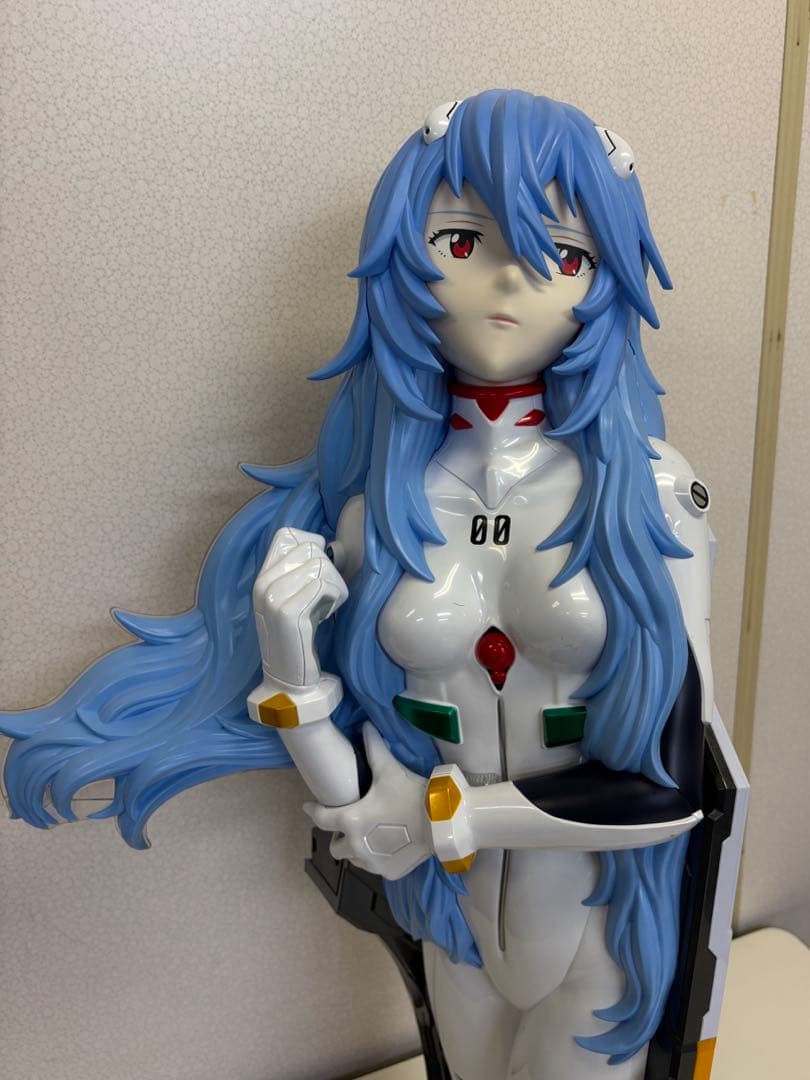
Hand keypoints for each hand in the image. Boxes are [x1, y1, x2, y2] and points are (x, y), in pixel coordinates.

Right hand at [252, 527, 347, 686]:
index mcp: (262, 577)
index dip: (312, 547)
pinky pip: (322, 585)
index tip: (318, 572)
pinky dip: (334, 598)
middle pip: (310, 549)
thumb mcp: (292, 598)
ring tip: (326, 606)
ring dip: (334, 585)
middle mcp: (262, 584)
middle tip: (324, 596)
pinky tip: (327, 615)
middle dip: (328, 569)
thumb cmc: (299, 635)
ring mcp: (272, 598)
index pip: (286, 536)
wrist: (289, 678)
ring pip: (319, 565)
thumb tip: (329, 545)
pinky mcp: (288, 613)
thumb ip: (300, 571)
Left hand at [303, 724, 431, 880]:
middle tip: (349, 825)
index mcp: (350, 821)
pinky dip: (375, 858)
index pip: (322, 819)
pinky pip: (374, 866)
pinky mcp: (388, 872)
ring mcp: (372, 862)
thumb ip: (373, 749)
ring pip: (353, 859)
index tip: (308, 807)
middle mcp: (355, 846)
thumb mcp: (389, 770)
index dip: (313, 810)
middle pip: (335, 847)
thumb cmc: (411, 795)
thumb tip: (365, 726)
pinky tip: (386, 847)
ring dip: (356, 848)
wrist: (441, 822)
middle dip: (338, 837)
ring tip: (368, 836)